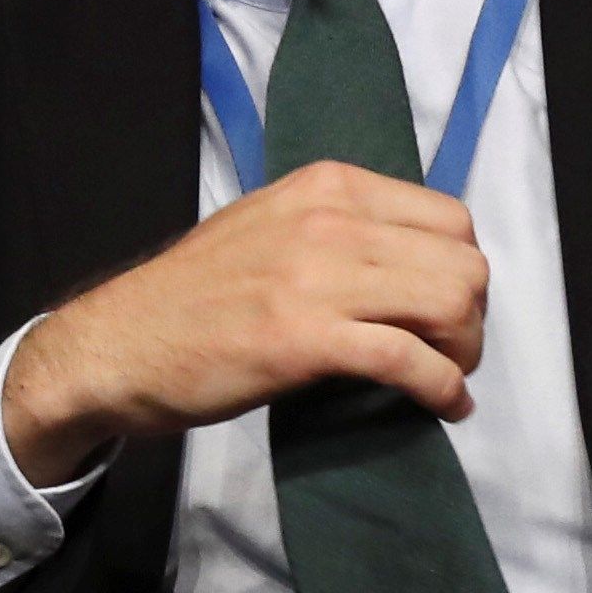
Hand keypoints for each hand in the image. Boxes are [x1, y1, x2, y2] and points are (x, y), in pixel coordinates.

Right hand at [2, 163, 489, 484]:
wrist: (118, 344)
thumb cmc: (193, 295)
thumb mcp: (268, 226)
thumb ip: (337, 228)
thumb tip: (409, 261)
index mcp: (323, 186)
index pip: (449, 216)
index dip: (462, 268)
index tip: (445, 307)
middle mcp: (328, 220)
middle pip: (463, 262)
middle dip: (473, 316)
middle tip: (451, 351)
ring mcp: (316, 278)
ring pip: (450, 304)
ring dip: (464, 353)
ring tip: (446, 377)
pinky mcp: (306, 340)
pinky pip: (412, 360)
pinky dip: (444, 389)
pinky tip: (442, 407)